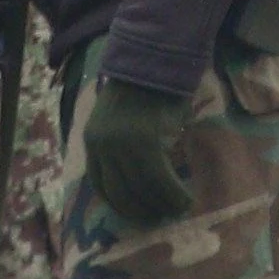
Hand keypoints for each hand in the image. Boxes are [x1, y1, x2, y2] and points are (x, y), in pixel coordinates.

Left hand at [84, 80, 194, 227]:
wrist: (155, 58)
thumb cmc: (144, 88)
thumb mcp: (122, 120)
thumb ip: (122, 146)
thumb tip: (139, 179)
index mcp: (93, 140)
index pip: (100, 185)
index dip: (119, 204)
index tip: (136, 213)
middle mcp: (103, 146)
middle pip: (120, 193)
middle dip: (141, 211)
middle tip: (159, 219)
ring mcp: (122, 144)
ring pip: (143, 189)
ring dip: (162, 205)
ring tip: (178, 210)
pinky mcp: (145, 142)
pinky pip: (160, 179)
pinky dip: (174, 194)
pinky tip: (185, 199)